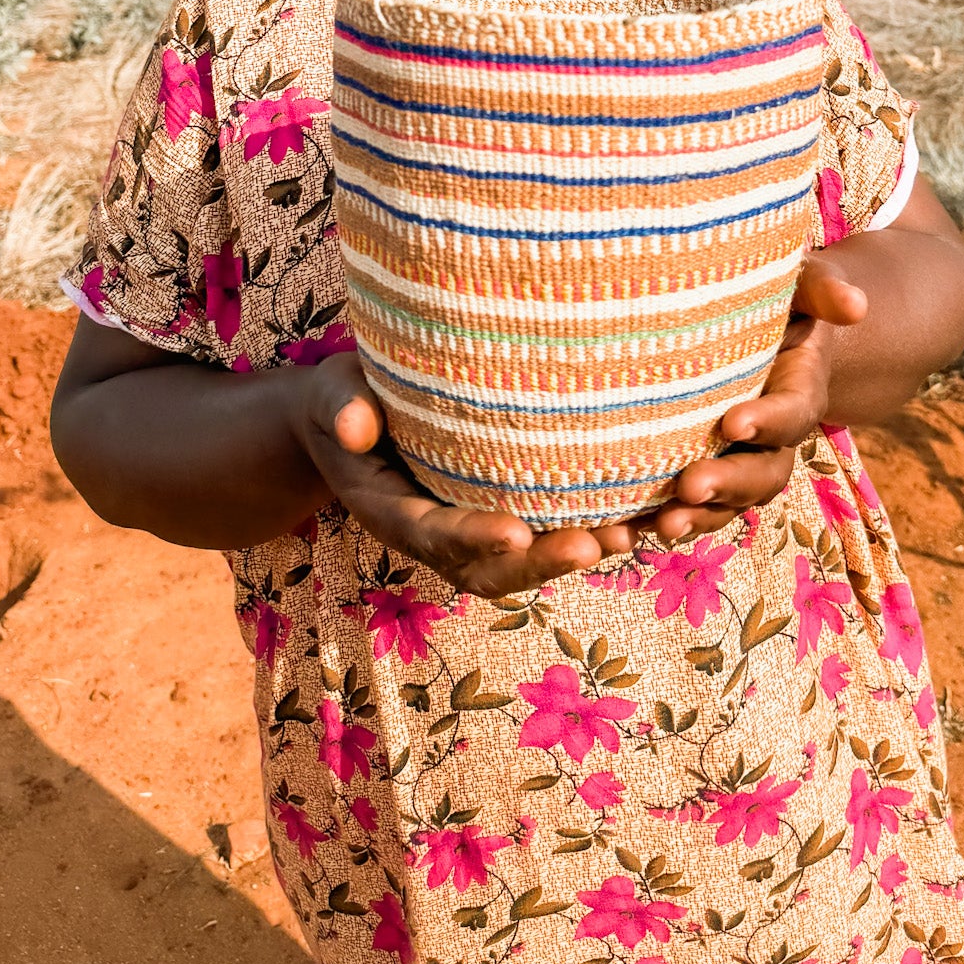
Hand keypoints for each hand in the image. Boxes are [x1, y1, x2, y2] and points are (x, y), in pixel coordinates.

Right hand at [291, 352, 638, 597]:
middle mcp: (432, 531)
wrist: (348, 420)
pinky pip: (534, 534)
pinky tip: (631, 515)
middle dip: (540, 562)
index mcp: (391, 510)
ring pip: (519, 561)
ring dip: (568, 555)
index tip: (515, 532)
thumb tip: (354, 423)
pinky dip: (578, 533)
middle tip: (594, 544)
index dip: (473, 537)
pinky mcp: (491, 511)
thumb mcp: (333, 396)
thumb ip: (343, 408)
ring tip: (626, 535)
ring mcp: (464, 527)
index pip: (432, 532)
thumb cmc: (342, 400)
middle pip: (487, 567)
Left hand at [643, 248, 868, 544]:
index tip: (732, 423)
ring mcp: (739, 460)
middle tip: (689, 487)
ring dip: (698, 518)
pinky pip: (688, 507)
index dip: (767, 422)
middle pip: (762, 473)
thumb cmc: (784, 302)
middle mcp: (772, 437)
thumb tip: (854, 306)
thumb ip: (824, 290)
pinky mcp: (702, 469)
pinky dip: (657, 522)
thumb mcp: (805, 285)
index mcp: (798, 392)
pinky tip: (622, 533)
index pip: (791, 413)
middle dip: (728, 484)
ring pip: (729, 502)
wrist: (767, 333)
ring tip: (662, 524)